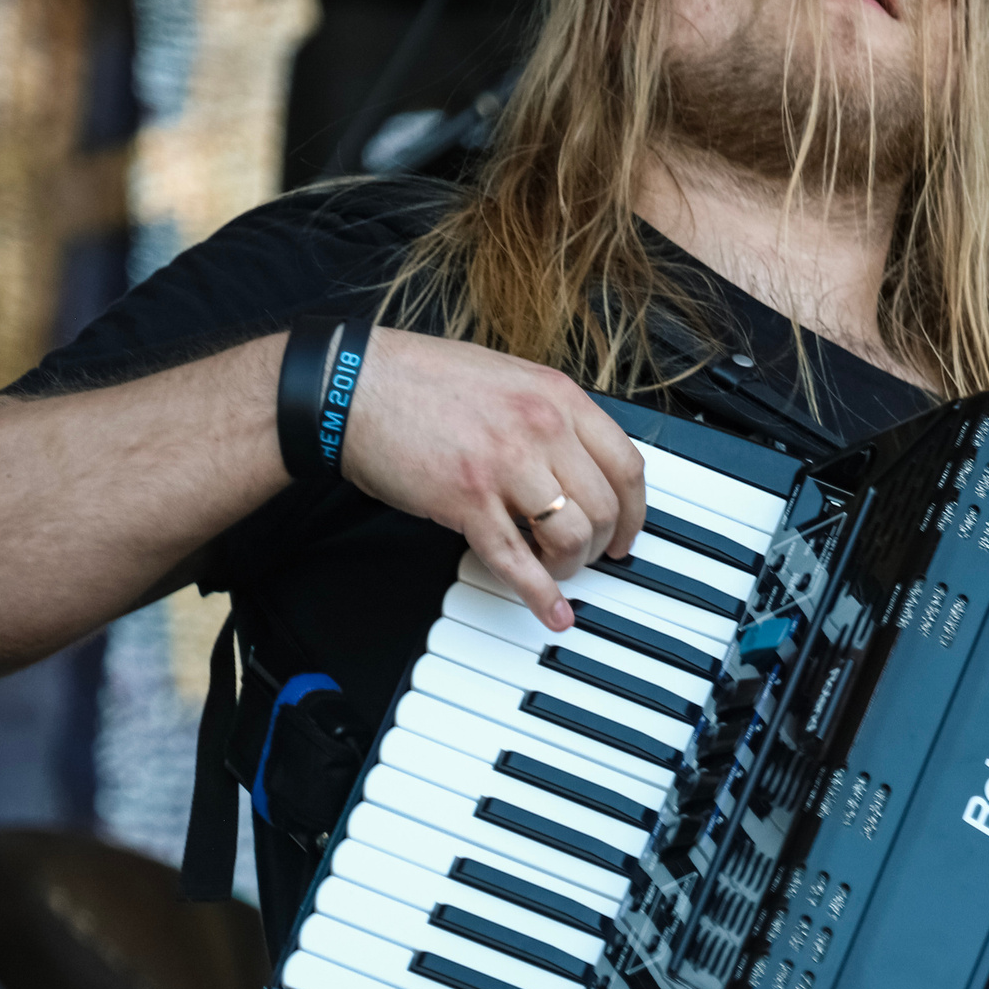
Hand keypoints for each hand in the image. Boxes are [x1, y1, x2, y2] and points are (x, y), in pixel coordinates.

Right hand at [338, 329, 646, 628]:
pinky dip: (541, 595)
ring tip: (556, 568)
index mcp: (556, 396)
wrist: (354, 388)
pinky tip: (552, 612)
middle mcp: (540, 429)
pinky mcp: (467, 502)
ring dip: (569, 565)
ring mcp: (505, 466)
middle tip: (592, 556)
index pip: (626, 464)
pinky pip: (517, 561)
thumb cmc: (422, 380)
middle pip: (604, 507)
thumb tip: (579, 459)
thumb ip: (549, 414)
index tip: (627, 529)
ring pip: (571, 536)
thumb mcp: (507, 377)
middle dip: (603, 543)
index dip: (635, 510)